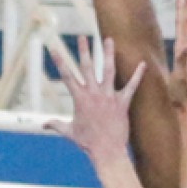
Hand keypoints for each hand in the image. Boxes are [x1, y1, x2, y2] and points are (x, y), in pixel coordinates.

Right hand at [44, 36, 144, 164]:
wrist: (107, 151)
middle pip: (87, 67)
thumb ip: (56, 125)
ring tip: (108, 39)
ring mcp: (109, 97)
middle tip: (82, 36)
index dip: (59, 61)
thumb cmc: (87, 143)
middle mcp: (93, 94)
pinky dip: (137, 75)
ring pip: (108, 70)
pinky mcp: (122, 103)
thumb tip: (43, 124)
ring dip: (108, 54)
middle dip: (84, 50)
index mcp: (79, 99)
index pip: (67, 76)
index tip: (54, 48)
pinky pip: (131, 86)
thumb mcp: (69, 132)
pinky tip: (143, 64)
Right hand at [168, 0, 186, 108]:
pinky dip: (180, 34)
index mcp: (183, 52)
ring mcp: (185, 58)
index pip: (182, 26)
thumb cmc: (182, 96)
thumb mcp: (181, 78)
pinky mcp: (183, 64)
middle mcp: (186, 52)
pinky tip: (180, 35)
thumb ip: (183, 61)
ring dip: (183, 18)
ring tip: (182, 5)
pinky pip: (180, 43)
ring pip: (184, 32)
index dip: (182, 9)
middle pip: (185, 25)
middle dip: (183, 8)